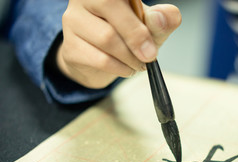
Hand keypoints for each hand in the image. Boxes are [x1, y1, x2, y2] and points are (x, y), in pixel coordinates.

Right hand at [57, 0, 180, 87]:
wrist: (104, 60)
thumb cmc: (128, 35)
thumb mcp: (150, 26)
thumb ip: (161, 20)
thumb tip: (160, 18)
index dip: (137, 17)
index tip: (153, 38)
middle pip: (111, 10)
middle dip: (137, 38)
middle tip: (150, 55)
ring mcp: (73, 21)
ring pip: (107, 39)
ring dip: (130, 57)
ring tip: (139, 63)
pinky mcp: (70, 48)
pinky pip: (100, 59)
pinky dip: (120, 68)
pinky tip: (126, 68)